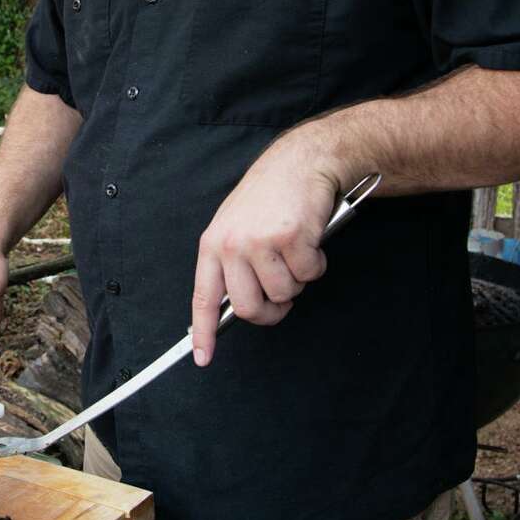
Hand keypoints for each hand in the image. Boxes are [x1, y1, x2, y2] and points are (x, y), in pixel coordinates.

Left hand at [191, 137, 343, 362]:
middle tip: (283, 298)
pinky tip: (311, 239)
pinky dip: (317, 263)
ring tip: (296, 252)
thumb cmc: (270, 197)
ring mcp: (261, 241)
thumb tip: (238, 305)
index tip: (203, 358)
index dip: (203, 332)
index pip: (204, 297)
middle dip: (272, 311)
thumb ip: (233, 263)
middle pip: (249, 308)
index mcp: (213, 244)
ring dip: (298, 280)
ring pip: (284, 293)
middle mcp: (232, 244)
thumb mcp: (237, 226)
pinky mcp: (291, 237)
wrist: (300, 162)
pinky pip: (309, 274)